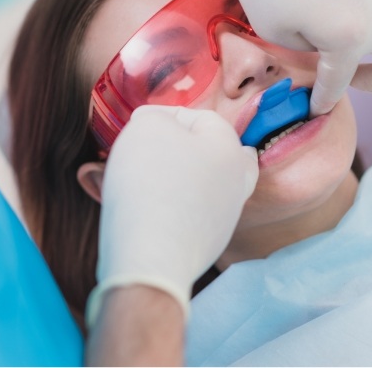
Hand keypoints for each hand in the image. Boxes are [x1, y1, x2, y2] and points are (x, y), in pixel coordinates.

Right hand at [86, 105, 257, 325]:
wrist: (151, 256)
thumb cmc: (150, 183)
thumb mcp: (147, 127)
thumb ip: (154, 117)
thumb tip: (155, 125)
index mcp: (230, 148)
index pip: (200, 117)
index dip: (164, 115)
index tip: (135, 126)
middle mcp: (236, 182)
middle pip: (212, 153)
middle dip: (180, 148)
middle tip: (151, 150)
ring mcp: (224, 217)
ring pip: (201, 185)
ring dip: (174, 177)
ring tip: (139, 179)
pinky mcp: (206, 245)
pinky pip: (188, 215)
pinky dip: (170, 207)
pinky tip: (145, 208)